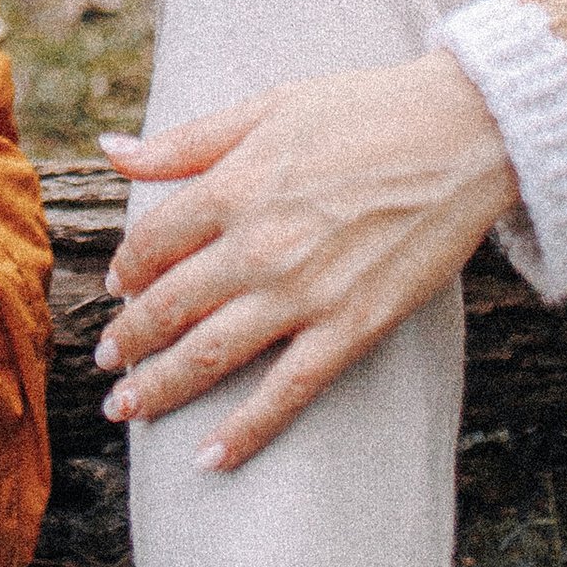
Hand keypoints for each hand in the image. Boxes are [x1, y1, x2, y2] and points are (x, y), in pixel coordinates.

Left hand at [95, 52, 519, 467]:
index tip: (117, 287)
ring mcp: (304, 293)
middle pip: (168, 306)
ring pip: (210, 354)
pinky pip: (288, 391)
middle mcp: (257, 245)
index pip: (151, 242)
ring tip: (125, 409)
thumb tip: (110, 148)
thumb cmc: (364, 110)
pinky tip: (209, 457)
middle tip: (104, 362)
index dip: (125, 269)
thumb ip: (185, 141)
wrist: (462, 135)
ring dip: (159, 388)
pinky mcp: (353, 327)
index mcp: (233, 187)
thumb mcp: (265, 108)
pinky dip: (245, 429)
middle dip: (127, 341)